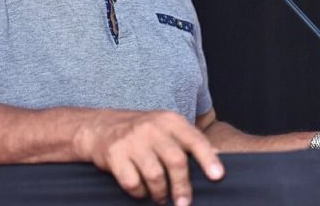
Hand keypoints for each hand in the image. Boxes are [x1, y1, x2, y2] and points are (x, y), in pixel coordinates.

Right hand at [73, 109, 224, 204]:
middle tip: (184, 203)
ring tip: (161, 197)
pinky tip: (142, 191)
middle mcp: (152, 128)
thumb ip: (190, 141)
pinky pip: (133, 182)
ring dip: (160, 193)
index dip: (208, 159)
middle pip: (176, 161)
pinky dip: (139, 193)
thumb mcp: (167, 128)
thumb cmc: (143, 132)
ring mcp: (132, 141)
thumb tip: (219, 156)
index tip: (218, 177)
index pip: (194, 140)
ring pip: (155, 175)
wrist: (101, 127)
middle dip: (182, 187)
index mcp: (170, 121)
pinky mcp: (115, 155)